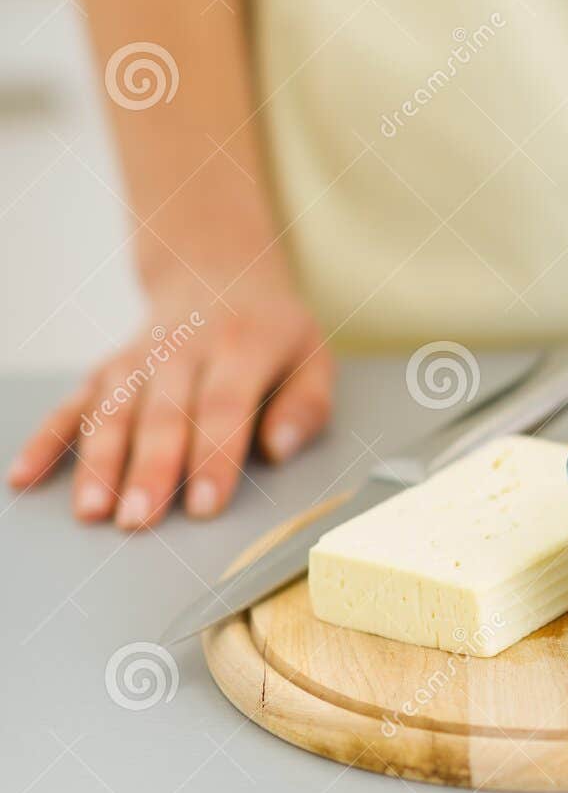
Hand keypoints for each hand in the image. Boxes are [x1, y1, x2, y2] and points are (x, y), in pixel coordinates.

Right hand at [7, 265, 333, 527]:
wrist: (219, 273)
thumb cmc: (272, 332)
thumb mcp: (313, 355)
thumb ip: (305, 406)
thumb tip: (280, 449)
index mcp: (243, 344)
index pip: (224, 404)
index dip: (213, 456)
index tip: (205, 505)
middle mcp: (183, 348)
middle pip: (162, 413)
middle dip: (149, 469)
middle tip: (140, 519)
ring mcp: (138, 357)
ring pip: (113, 409)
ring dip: (98, 461)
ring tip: (92, 511)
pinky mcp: (106, 368)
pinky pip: (71, 403)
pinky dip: (45, 439)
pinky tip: (24, 476)